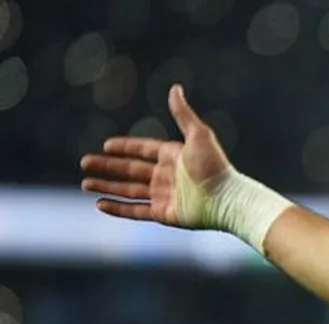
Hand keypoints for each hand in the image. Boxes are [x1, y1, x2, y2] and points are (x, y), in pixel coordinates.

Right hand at [80, 84, 232, 229]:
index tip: (107, 145)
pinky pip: (136, 211)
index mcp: (174, 156)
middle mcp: (168, 176)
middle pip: (131, 170)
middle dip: (108, 167)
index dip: (125, 147)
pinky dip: (118, 209)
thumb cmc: (215, 166)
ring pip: (129, 191)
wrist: (227, 198)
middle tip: (85, 163)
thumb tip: (175, 87)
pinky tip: (100, 205)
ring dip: (107, 187)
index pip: (144, 150)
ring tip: (86, 184)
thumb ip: (183, 113)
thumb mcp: (199, 134)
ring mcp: (165, 196)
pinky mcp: (165, 214)